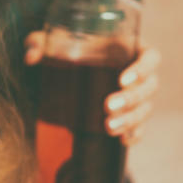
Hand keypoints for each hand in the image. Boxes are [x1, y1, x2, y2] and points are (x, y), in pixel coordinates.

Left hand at [24, 33, 160, 145]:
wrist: (72, 71)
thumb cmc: (70, 49)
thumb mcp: (54, 43)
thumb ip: (39, 43)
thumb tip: (31, 56)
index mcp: (131, 49)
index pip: (151, 58)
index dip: (142, 68)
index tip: (122, 79)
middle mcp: (140, 74)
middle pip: (149, 87)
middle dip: (131, 99)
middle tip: (107, 106)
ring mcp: (139, 97)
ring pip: (145, 109)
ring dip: (130, 119)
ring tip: (108, 127)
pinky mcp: (132, 115)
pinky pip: (141, 127)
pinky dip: (134, 134)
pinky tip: (123, 140)